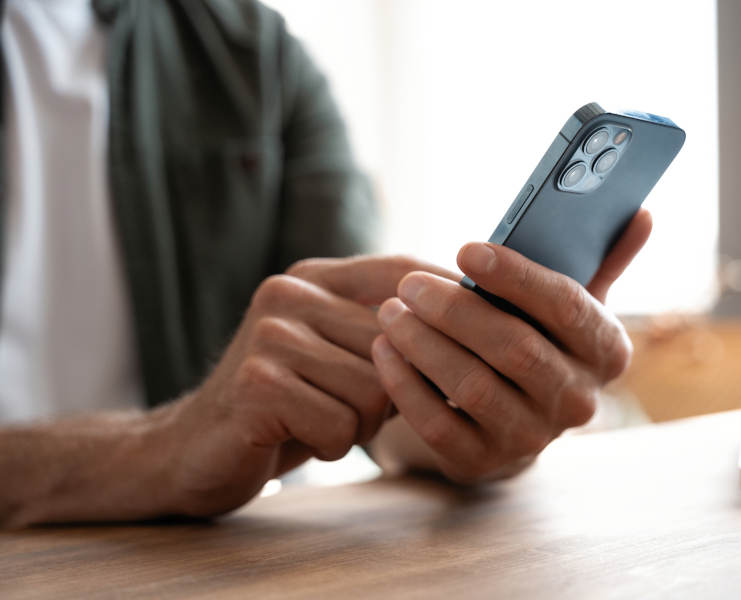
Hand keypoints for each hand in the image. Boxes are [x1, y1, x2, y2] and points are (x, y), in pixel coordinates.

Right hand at [153, 255, 453, 516]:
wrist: (192, 450)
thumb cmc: (285, 404)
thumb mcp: (336, 355)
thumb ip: (387, 332)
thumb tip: (477, 320)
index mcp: (313, 278)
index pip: (402, 271)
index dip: (450, 298)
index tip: (488, 321)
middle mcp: (289, 293)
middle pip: (398, 344)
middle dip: (388, 391)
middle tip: (350, 407)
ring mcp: (269, 335)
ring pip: (374, 388)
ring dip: (358, 423)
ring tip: (318, 419)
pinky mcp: (255, 383)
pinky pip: (340, 424)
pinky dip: (329, 443)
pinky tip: (295, 436)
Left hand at [371, 209, 652, 483]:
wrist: (511, 414)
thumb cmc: (539, 338)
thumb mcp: (572, 303)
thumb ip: (604, 258)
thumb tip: (641, 213)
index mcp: (607, 351)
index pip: (568, 307)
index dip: (516, 276)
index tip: (466, 247)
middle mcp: (578, 401)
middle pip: (515, 349)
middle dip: (455, 311)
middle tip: (411, 283)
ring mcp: (531, 438)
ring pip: (472, 386)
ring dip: (423, 343)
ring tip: (390, 310)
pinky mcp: (482, 462)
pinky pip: (437, 424)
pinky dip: (404, 384)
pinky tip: (384, 349)